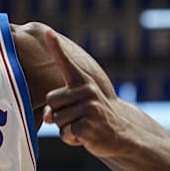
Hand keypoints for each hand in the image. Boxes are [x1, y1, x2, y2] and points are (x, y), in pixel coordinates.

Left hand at [42, 29, 123, 157]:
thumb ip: (58, 107)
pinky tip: (86, 137)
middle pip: (50, 100)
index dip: (55, 47)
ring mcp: (89, 107)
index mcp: (82, 82)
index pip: (65, 62)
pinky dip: (71, 140)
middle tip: (78, 118)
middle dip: (58, 114)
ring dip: (65, 128)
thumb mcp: (76, 108)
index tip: (47, 31)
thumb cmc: (92, 119)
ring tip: (83, 127)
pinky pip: (65, 133)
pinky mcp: (88, 125)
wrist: (122, 136)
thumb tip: (48, 117)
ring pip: (56, 119)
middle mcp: (87, 90)